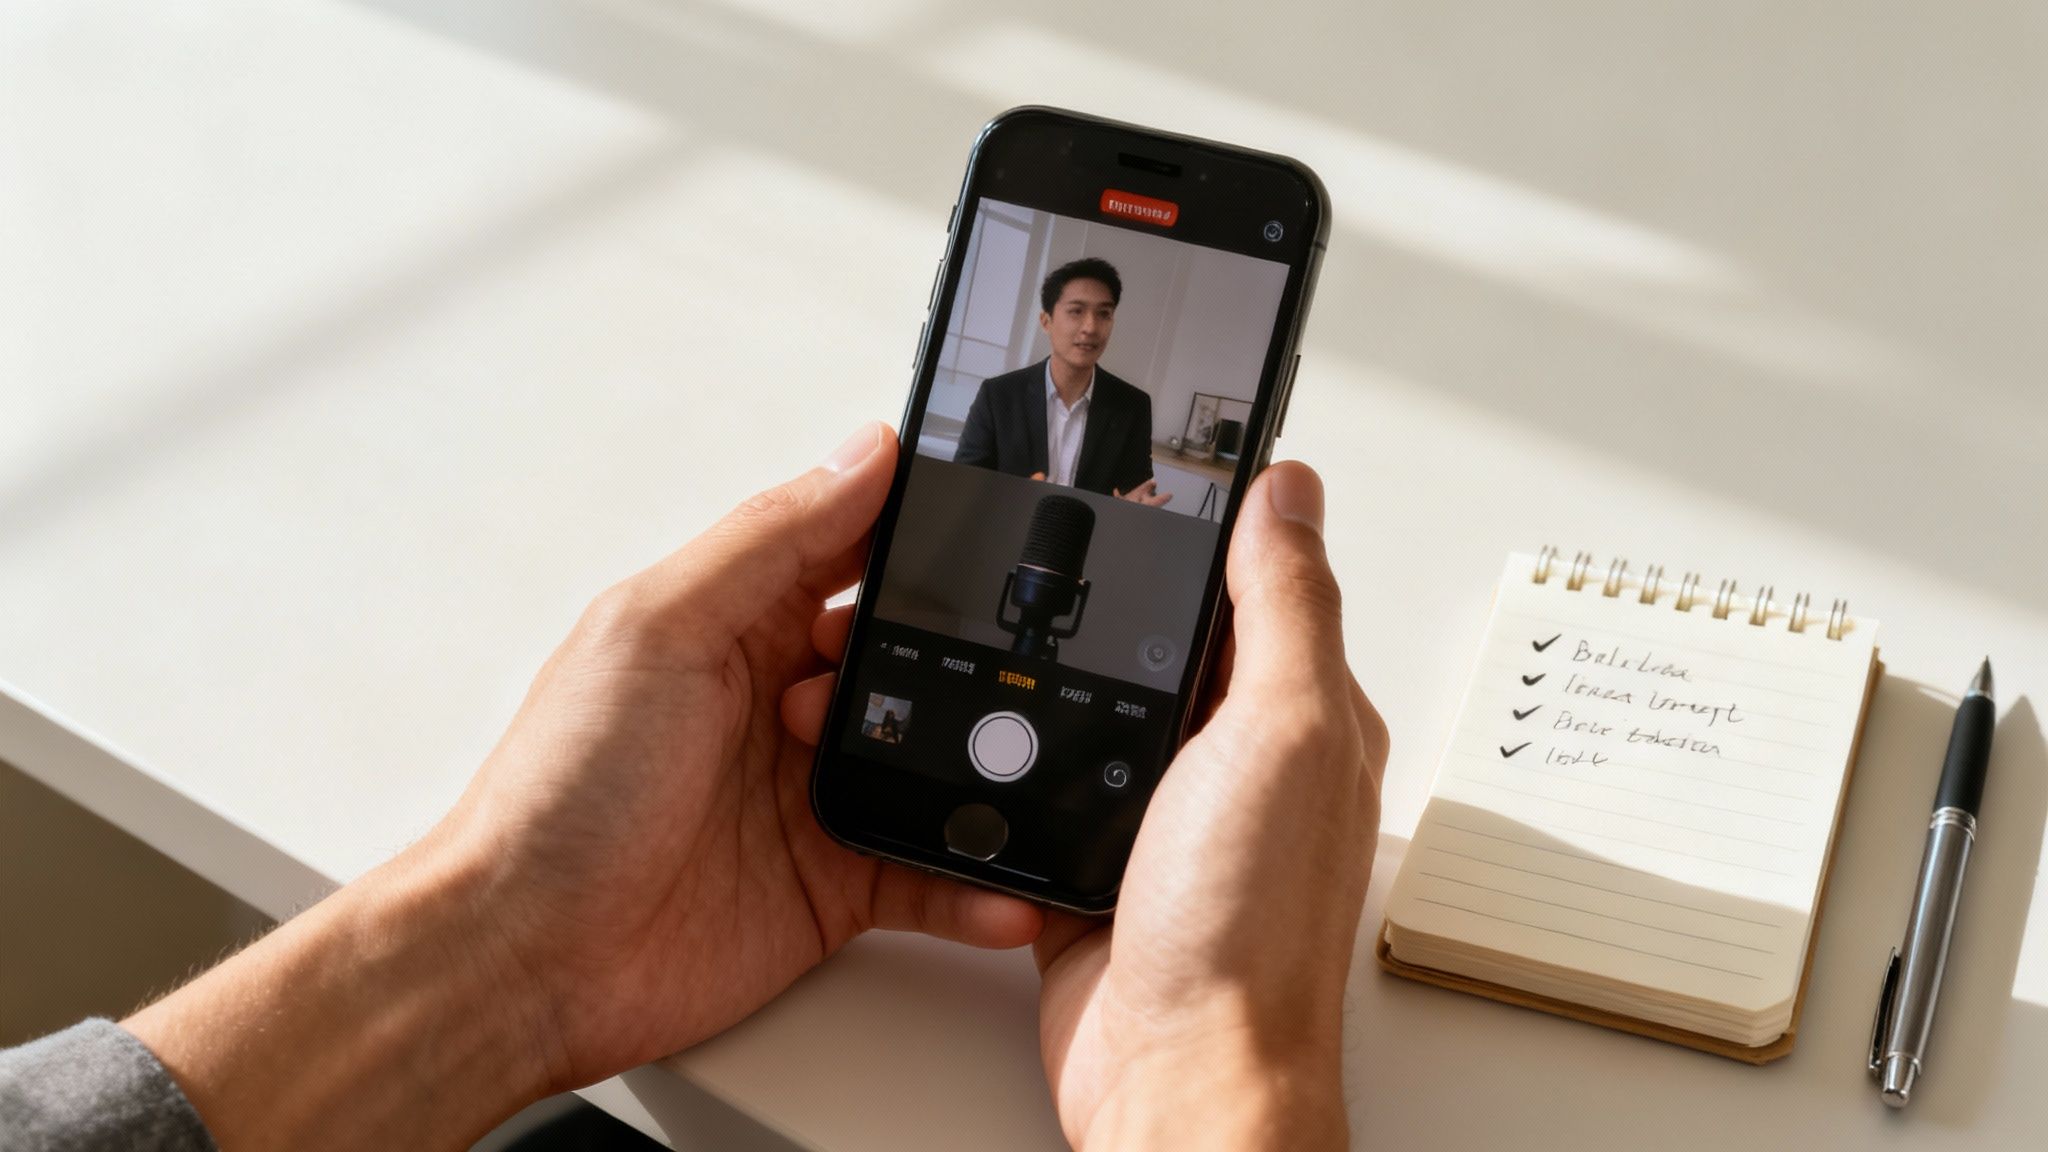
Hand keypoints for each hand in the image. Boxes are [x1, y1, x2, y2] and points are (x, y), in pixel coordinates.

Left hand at [127, 424, 1044, 1148]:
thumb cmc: (560, 790)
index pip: (852, 552)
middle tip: (1005, 678)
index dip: (920, 538)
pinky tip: (1010, 889)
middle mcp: (784, 702)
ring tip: (1031, 777)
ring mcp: (815, 795)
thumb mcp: (659, 631)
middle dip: (964, 663)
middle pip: (911, 659)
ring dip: (983, 771)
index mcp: (739, 624)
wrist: (526, 957)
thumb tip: (864, 454)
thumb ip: (767, 540)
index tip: (995, 528)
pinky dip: (976, 885)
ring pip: (934, 765)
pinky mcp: (835, 887)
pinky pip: (928, 875)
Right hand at [1034, 463, 1386, 1149]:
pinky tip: (995, 727)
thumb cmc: (1246, 931)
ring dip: (1067, 674)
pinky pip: (1052, 781)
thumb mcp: (1281, 733)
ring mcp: (1164, 814)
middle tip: (1065, 526)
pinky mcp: (1094, 862)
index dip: (1214, 524)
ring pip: (1106, 707)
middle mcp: (1239, 761)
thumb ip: (1285, 607)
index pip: (1262, 586)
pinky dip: (1023, 754)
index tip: (1162, 466)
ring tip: (1019, 610)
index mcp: (1300, 716)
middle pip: (1173, 640)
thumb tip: (1289, 490)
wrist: (1172, 1075)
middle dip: (1125, 593)